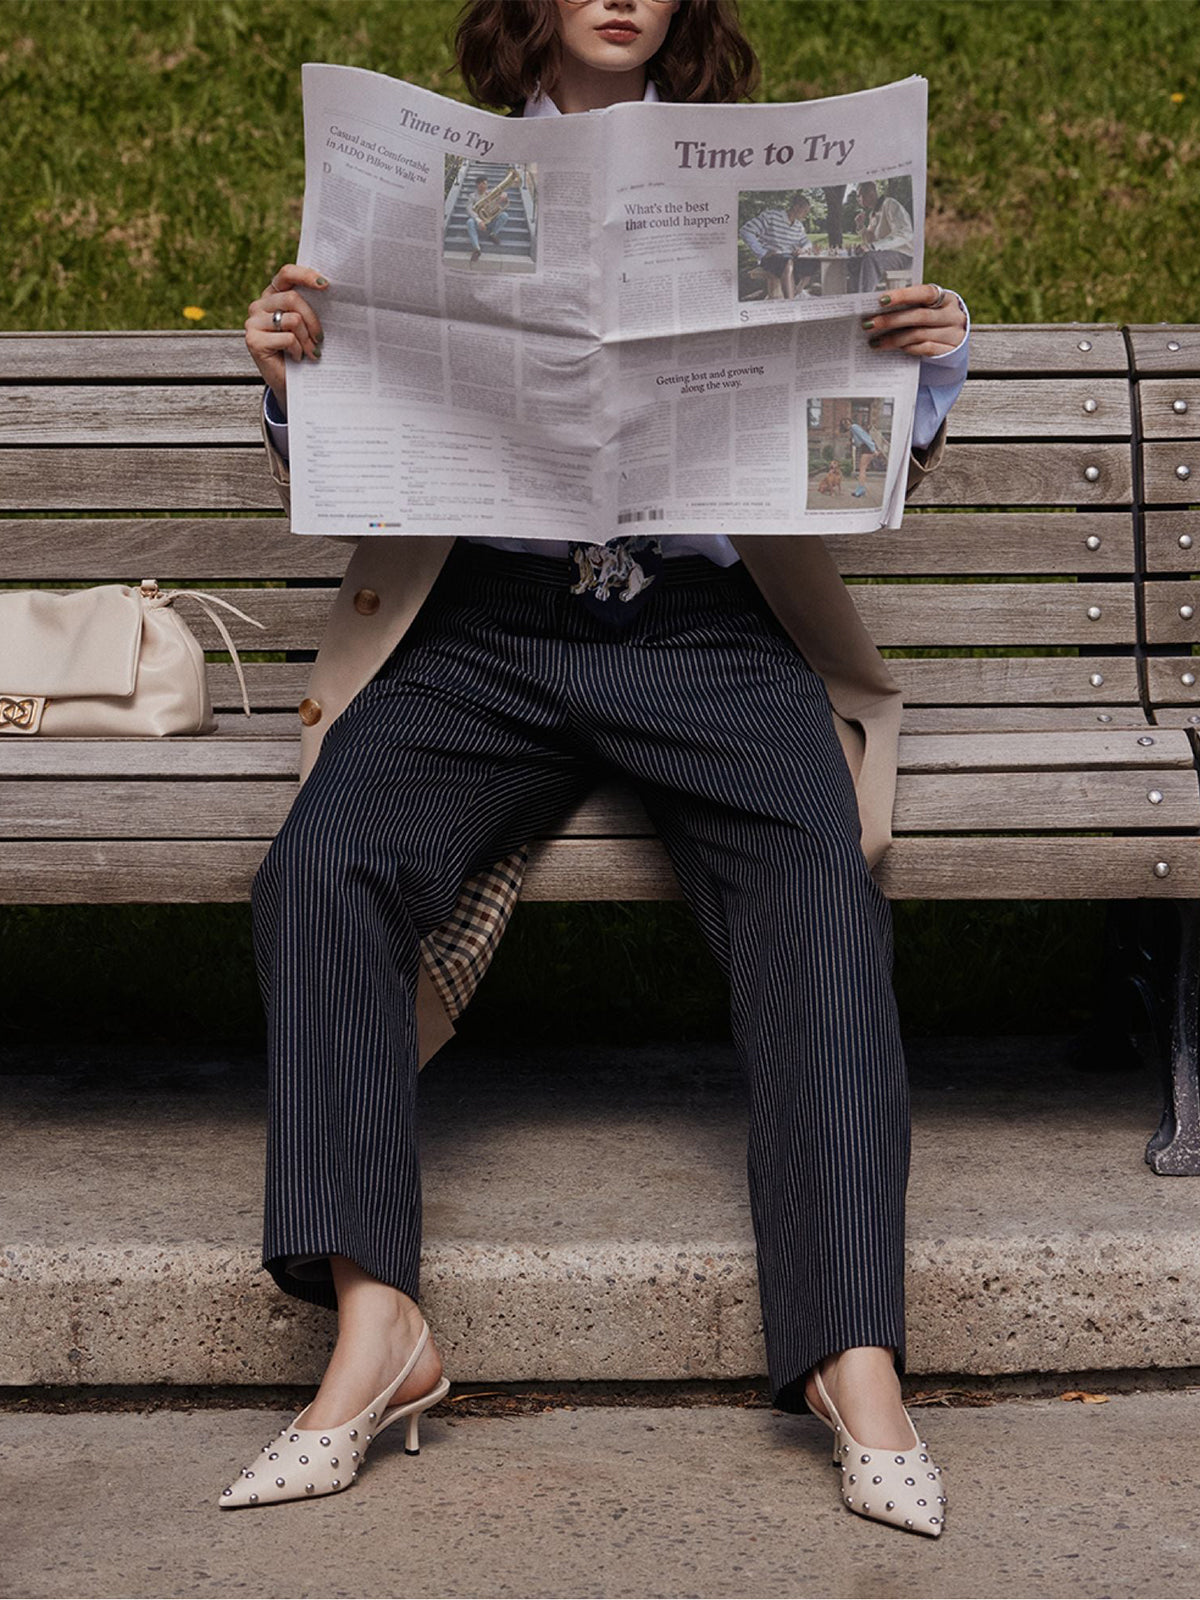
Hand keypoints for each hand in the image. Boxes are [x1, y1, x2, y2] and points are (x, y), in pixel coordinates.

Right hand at [244, 263, 327, 417]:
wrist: (290, 383)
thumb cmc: (302, 351)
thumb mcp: (307, 325)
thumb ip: (311, 306)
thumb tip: (329, 290)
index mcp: (273, 295)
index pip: (287, 273)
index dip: (306, 275)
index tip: (325, 284)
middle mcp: (259, 305)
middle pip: (293, 298)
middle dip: (314, 320)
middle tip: (321, 338)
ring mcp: (253, 322)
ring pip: (293, 319)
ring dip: (307, 339)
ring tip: (311, 352)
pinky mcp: (253, 340)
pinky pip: (287, 338)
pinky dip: (298, 350)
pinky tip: (296, 358)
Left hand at [861, 282, 966, 358]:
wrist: (957, 343)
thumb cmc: (935, 322)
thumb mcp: (930, 310)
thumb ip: (911, 307)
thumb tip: (879, 309)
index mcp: (946, 298)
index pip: (924, 293)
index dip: (903, 296)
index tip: (881, 300)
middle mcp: (952, 315)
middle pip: (918, 316)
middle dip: (891, 320)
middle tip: (869, 324)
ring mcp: (953, 334)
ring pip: (919, 334)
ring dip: (893, 339)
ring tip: (875, 342)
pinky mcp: (950, 351)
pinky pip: (925, 349)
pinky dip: (908, 348)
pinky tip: (895, 348)